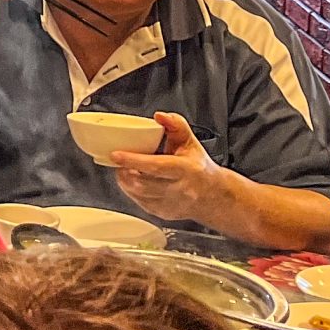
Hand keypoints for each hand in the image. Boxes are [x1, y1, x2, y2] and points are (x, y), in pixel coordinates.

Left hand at [110, 112, 228, 225]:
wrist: (213, 196)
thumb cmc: (198, 167)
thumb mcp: (190, 142)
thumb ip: (176, 125)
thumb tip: (159, 116)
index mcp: (185, 170)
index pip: (156, 166)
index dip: (133, 161)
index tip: (116, 154)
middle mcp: (179, 189)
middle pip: (142, 183)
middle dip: (124, 170)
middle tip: (118, 159)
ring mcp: (170, 204)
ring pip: (137, 193)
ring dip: (125, 179)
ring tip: (126, 168)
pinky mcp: (162, 213)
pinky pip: (138, 201)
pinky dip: (131, 189)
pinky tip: (134, 180)